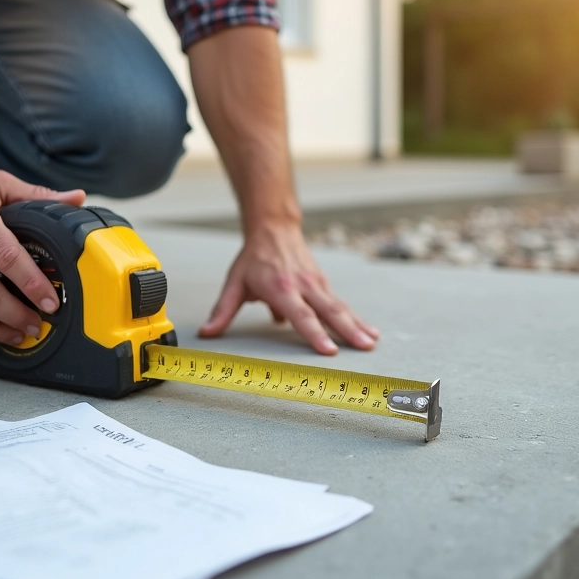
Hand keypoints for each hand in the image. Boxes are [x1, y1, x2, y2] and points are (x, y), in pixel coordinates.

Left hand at [198, 223, 378, 354]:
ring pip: (340, 307)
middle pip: (329, 311)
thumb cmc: (254, 259)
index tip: (328, 350)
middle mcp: (303, 286)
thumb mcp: (234, 283)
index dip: (314, 333)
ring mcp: (317, 284)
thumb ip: (222, 310)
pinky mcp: (324, 284)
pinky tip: (369, 332)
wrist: (274, 228)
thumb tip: (206, 333)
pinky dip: (356, 318)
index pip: (300, 315)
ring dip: (357, 326)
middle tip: (363, 348)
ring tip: (371, 342)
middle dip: (347, 331)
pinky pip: (341, 304)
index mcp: (281, 288)